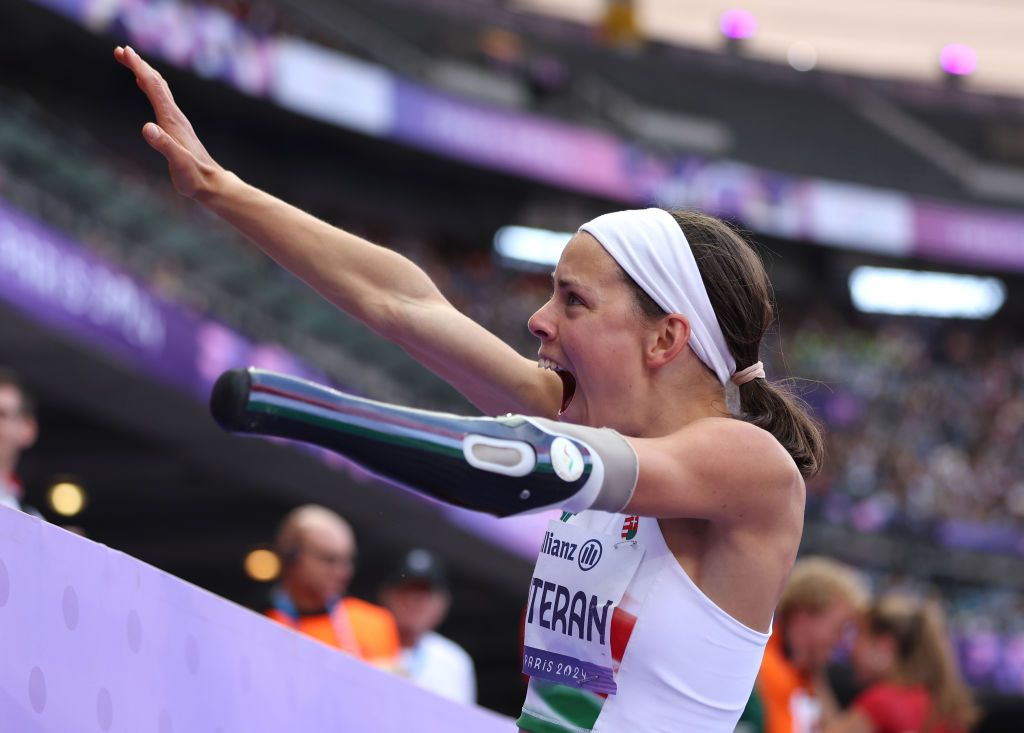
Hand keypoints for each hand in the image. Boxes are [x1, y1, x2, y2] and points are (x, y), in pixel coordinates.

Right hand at [114, 45, 223, 198]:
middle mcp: (175, 116)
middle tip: (119, 50)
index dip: (138, 68)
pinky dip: (150, 86)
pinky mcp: (176, 127)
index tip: (124, 51)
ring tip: (129, 60)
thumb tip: (146, 128)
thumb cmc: (194, 176)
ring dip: (143, 72)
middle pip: (156, 83)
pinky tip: (143, 85)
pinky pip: (161, 99)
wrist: (211, 184)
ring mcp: (176, 121)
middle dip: (138, 64)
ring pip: (159, 89)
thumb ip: (163, 145)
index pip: (153, 87)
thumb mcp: (178, 162)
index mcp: (171, 120)